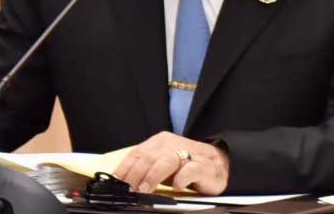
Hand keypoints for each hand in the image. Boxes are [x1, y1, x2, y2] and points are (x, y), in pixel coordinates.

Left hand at [113, 131, 228, 194]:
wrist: (218, 163)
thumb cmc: (186, 165)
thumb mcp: (161, 166)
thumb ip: (144, 170)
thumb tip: (121, 183)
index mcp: (159, 143)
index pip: (136, 154)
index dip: (124, 169)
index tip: (115, 183)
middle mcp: (171, 145)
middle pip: (148, 157)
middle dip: (135, 175)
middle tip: (128, 190)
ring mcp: (188, 154)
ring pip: (166, 161)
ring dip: (153, 176)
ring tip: (144, 189)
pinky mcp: (203, 166)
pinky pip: (191, 169)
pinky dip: (182, 177)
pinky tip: (177, 185)